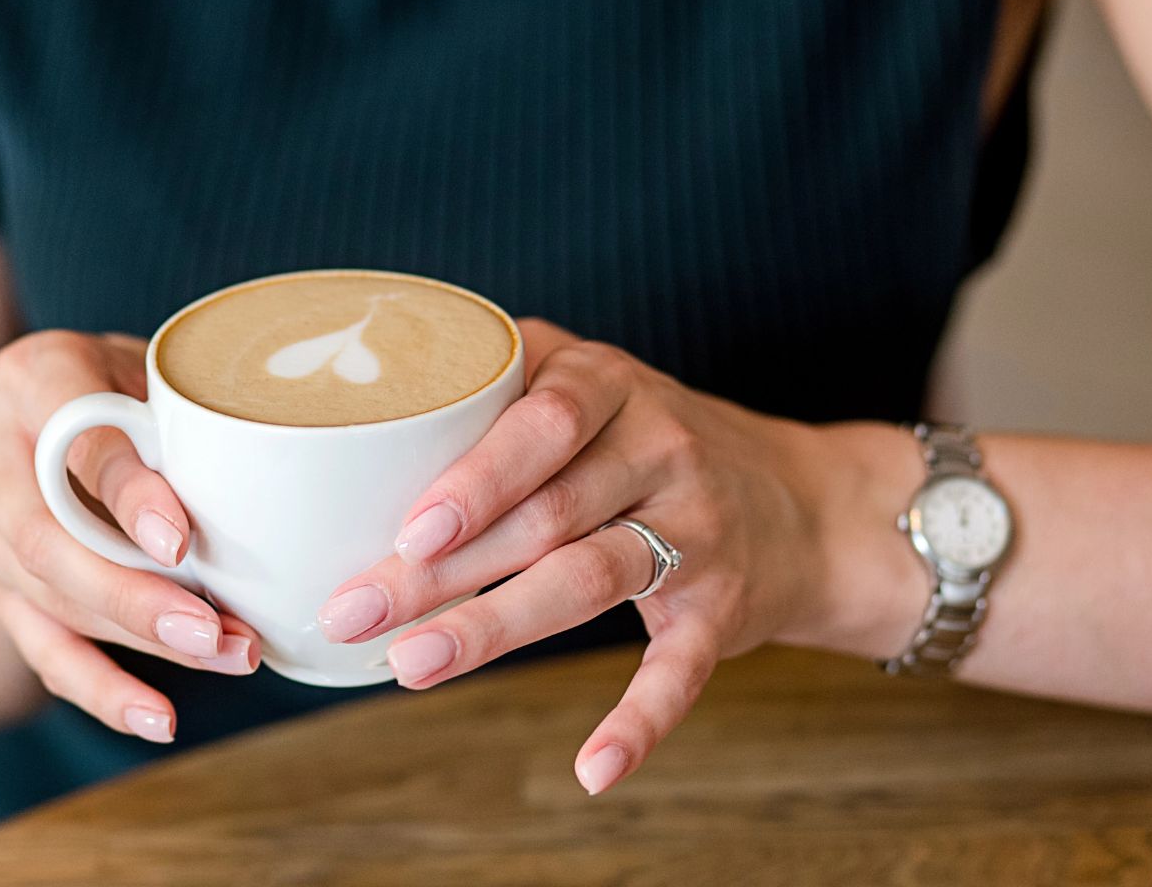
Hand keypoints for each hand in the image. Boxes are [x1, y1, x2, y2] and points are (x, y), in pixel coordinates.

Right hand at [0, 330, 261, 742]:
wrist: (25, 422)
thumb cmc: (118, 385)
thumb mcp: (148, 369)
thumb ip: (186, 409)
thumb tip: (281, 466)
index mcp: (33, 377)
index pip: (71, 439)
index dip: (125, 493)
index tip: (180, 541)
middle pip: (47, 541)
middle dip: (134, 597)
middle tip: (214, 631)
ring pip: (53, 601)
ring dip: (143, 642)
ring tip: (229, 656)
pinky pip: (45, 651)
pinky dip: (104, 691)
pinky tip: (158, 719)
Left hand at [318, 318, 844, 793]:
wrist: (800, 502)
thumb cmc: (644, 439)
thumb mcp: (586, 381)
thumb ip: (492, 389)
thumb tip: (351, 435)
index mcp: (611, 386)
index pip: (543, 423)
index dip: (477, 477)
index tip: (407, 529)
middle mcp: (661, 449)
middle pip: (545, 513)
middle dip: (443, 568)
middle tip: (356, 610)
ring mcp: (696, 532)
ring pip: (590, 579)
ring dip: (497, 627)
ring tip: (412, 663)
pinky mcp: (721, 610)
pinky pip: (677, 671)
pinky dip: (638, 721)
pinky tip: (592, 769)